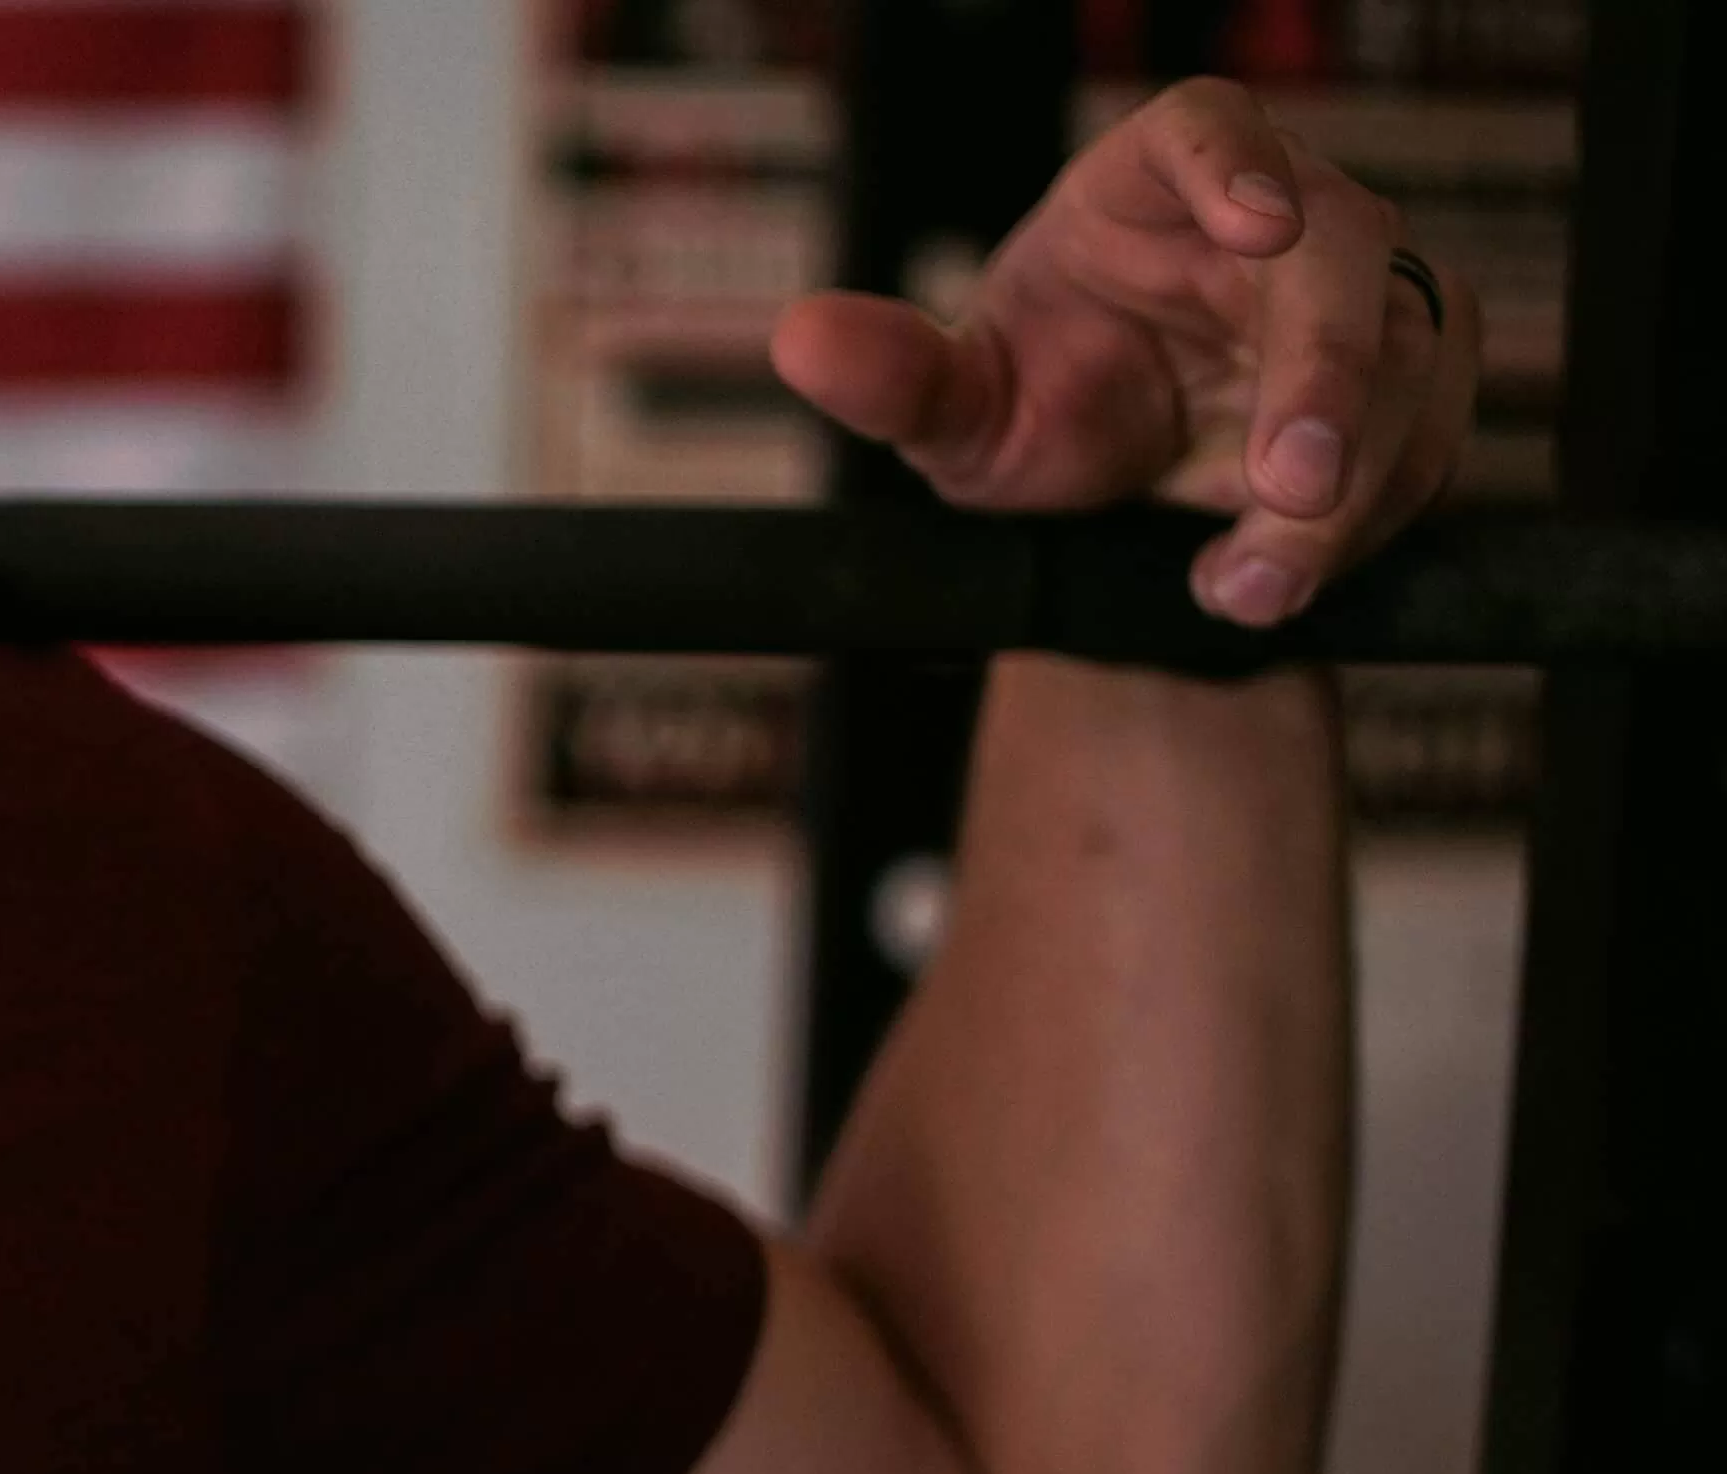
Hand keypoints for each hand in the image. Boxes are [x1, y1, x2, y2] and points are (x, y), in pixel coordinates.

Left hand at [771, 78, 1482, 629]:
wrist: (1113, 480)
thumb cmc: (1038, 398)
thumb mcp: (958, 408)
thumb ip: (894, 377)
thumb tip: (802, 340)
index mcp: (1156, 175)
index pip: (1210, 127)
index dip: (1242, 164)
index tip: (1262, 221)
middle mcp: (1280, 210)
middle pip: (1342, 258)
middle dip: (1327, 377)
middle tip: (1287, 491)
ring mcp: (1363, 286)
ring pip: (1405, 363)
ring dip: (1348, 488)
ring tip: (1244, 587)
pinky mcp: (1414, 367)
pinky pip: (1429, 437)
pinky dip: (1364, 522)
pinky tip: (1265, 580)